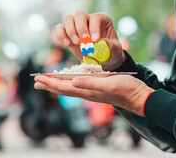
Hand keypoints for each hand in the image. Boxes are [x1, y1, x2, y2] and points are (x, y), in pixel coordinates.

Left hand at [34, 75, 153, 115]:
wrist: (139, 97)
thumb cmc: (126, 89)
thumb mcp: (109, 83)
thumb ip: (91, 83)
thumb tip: (72, 82)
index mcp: (87, 91)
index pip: (63, 87)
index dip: (50, 82)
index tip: (38, 79)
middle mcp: (86, 93)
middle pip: (63, 89)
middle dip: (48, 85)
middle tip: (36, 82)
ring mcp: (91, 92)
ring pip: (68, 89)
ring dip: (56, 85)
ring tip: (46, 83)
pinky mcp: (96, 90)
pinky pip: (77, 88)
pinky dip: (67, 85)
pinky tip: (67, 82)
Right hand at [55, 11, 124, 70]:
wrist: (102, 59)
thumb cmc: (110, 51)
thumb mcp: (116, 50)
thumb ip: (111, 45)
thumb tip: (101, 42)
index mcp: (102, 19)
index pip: (95, 17)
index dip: (94, 27)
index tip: (94, 40)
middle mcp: (88, 19)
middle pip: (80, 14)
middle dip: (81, 27)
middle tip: (83, 41)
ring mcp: (77, 25)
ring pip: (68, 18)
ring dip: (70, 30)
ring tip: (76, 42)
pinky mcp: (67, 33)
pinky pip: (59, 28)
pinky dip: (61, 35)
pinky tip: (67, 44)